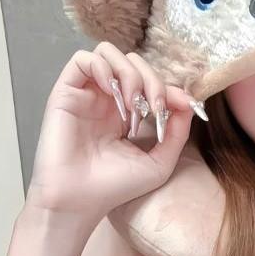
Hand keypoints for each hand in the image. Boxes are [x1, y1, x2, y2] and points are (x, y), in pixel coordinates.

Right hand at [26, 41, 200, 222]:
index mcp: (128, 114)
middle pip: (134, 63)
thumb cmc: (115, 187)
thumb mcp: (160, 161)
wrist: (80, 201)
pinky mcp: (65, 93)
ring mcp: (87, 95)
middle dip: (152, 80)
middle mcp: (107, 100)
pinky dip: (103, 67)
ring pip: (109, 53)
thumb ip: (177, 131)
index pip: (151, 82)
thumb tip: (189, 101)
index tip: (183, 105)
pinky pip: (82, 59)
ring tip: (133, 102)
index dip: (170, 88)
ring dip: (130, 72)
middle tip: (154, 107)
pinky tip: (113, 92)